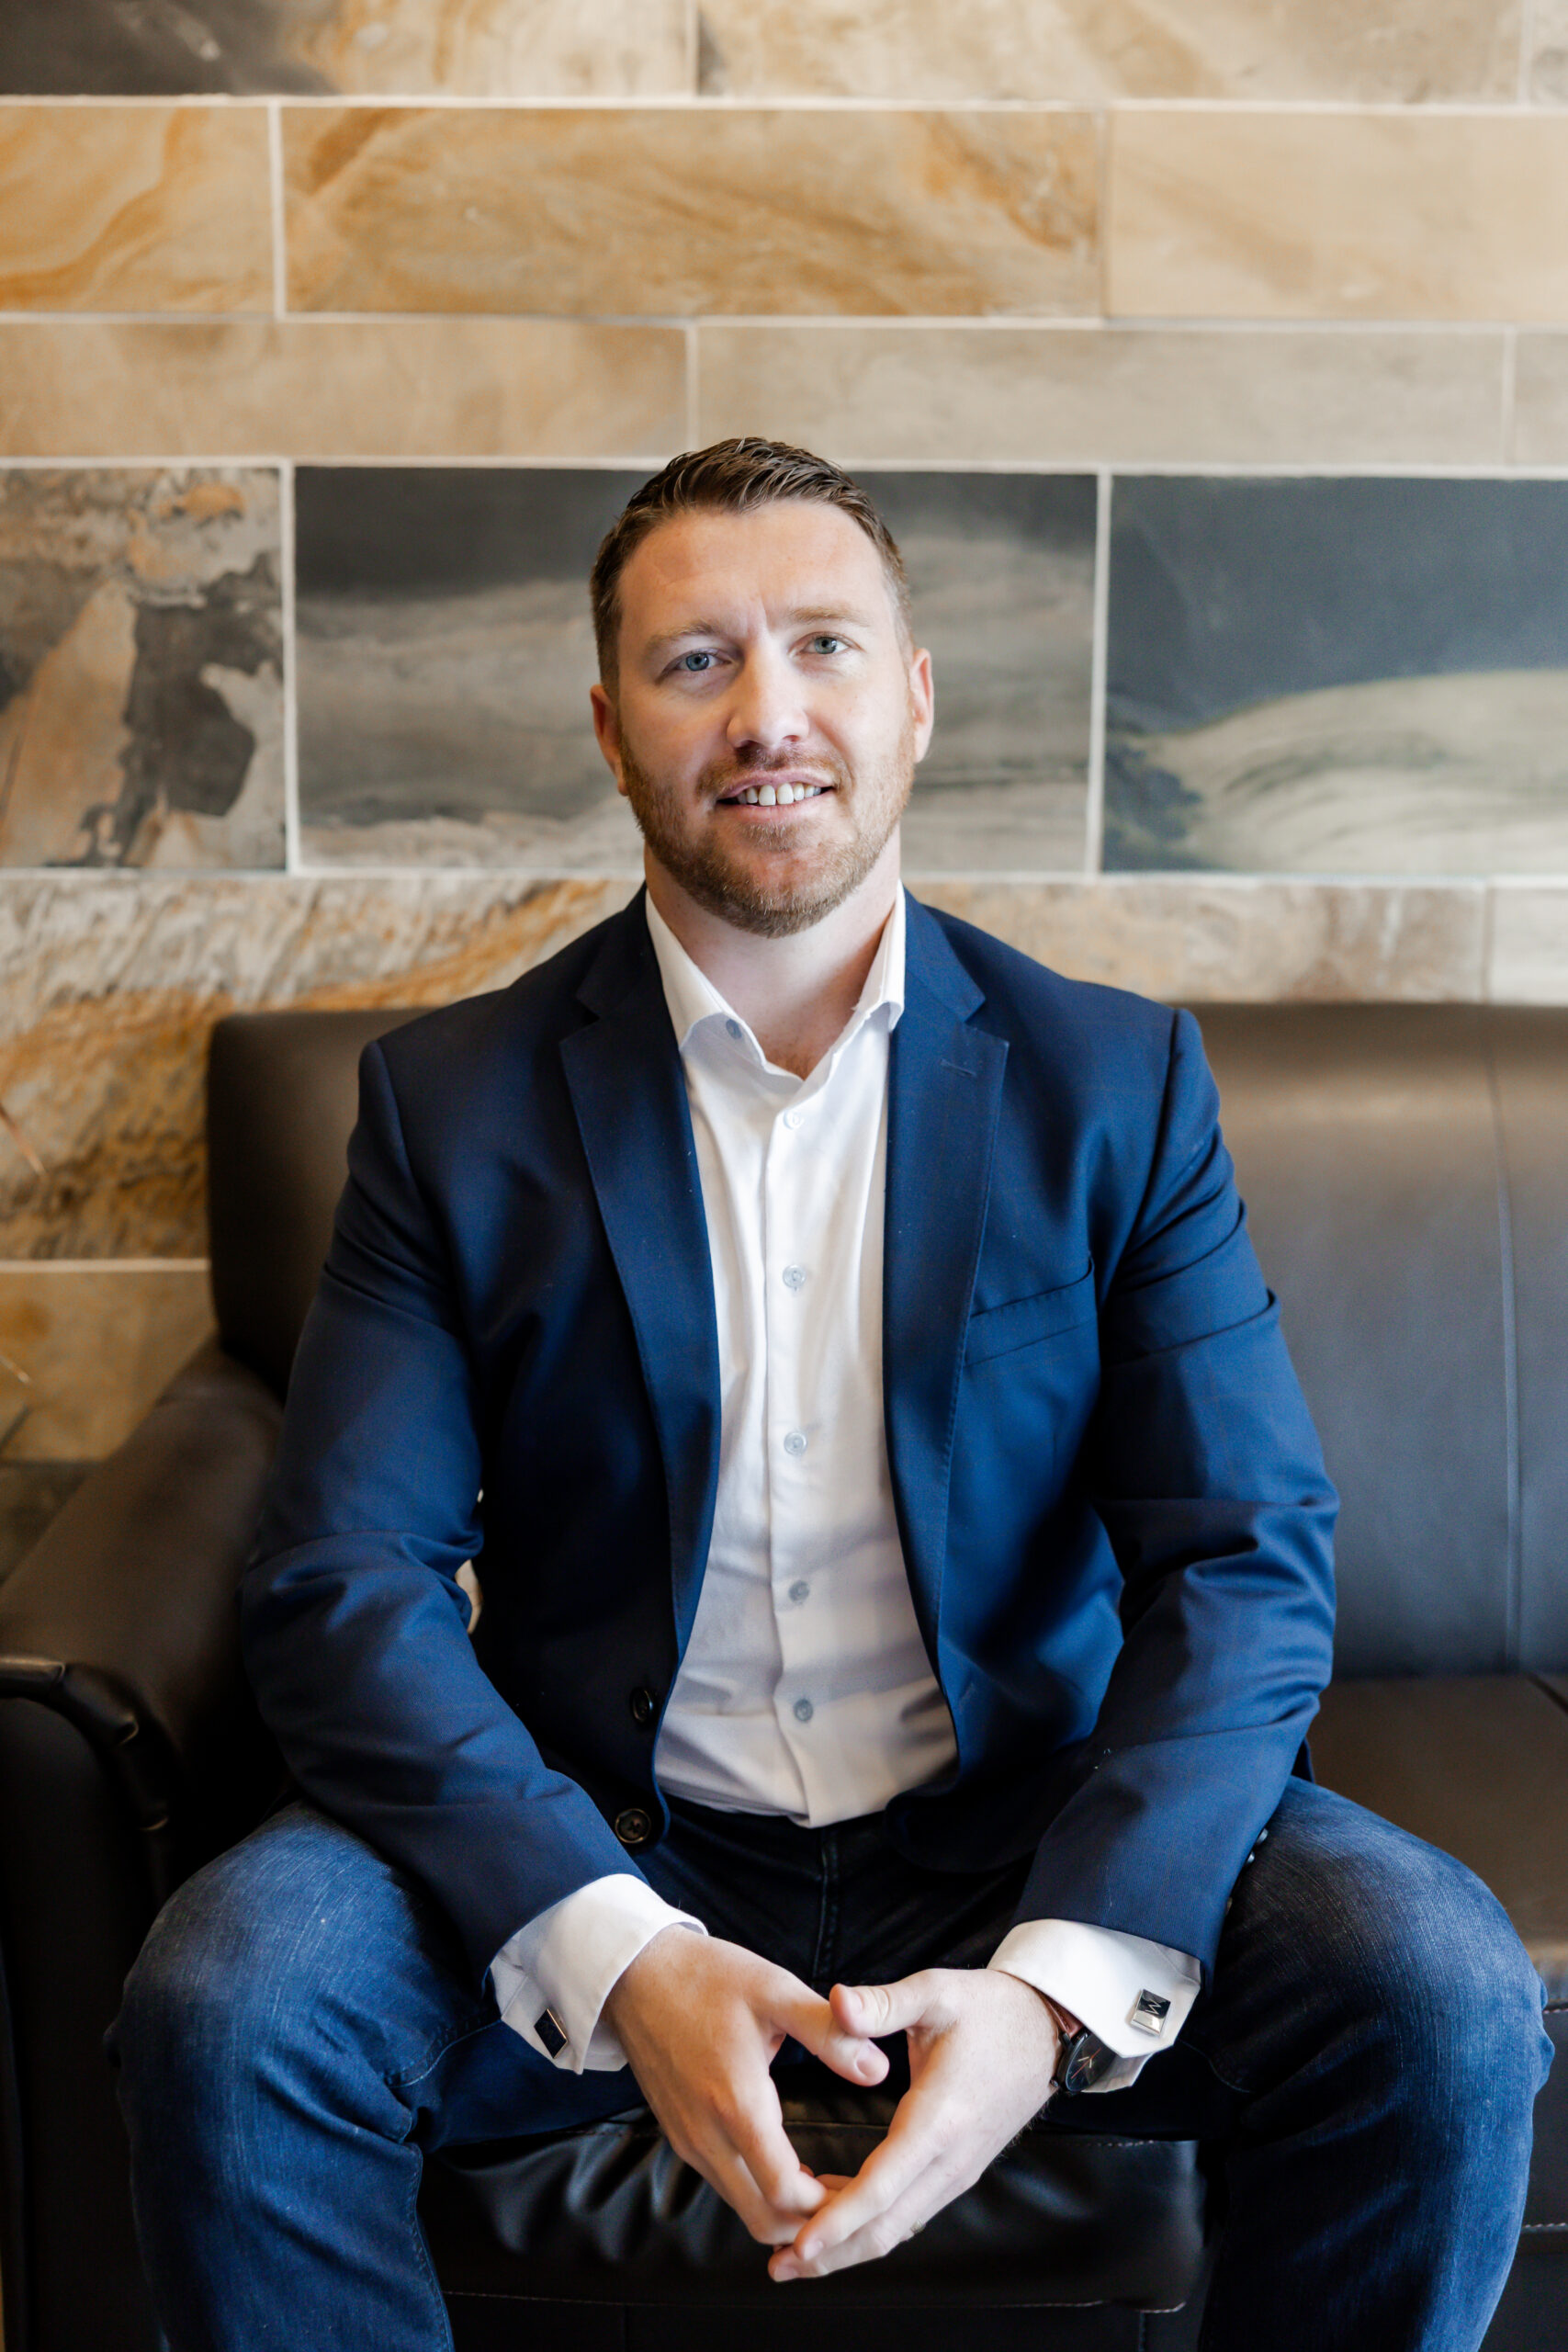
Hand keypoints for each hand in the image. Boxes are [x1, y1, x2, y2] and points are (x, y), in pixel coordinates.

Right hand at [602, 1926, 889, 2246]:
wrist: (634, 1974)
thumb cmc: (706, 1977)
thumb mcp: (774, 1990)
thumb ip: (828, 2032)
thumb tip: (878, 2069)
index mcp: (736, 2104)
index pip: (784, 2191)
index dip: (828, 2205)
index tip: (862, 2188)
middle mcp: (707, 2136)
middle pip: (763, 2220)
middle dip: (811, 2224)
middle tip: (851, 2198)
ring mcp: (689, 2141)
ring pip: (742, 2206)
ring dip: (785, 2210)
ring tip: (827, 2186)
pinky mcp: (680, 2136)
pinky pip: (725, 2184)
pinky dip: (758, 2192)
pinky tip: (788, 2166)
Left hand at [768, 1968, 1059, 2281]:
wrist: (1046, 2029)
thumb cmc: (990, 2009)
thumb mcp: (936, 1993)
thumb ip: (882, 2003)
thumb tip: (836, 2001)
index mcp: (939, 2121)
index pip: (881, 2188)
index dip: (836, 2221)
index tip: (799, 2245)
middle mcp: (950, 2159)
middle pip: (886, 2227)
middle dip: (832, 2253)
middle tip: (780, 2266)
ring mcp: (957, 2170)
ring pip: (898, 2227)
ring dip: (849, 2244)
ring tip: (796, 2252)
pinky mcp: (957, 2169)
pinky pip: (909, 2210)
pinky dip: (870, 2222)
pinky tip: (834, 2208)